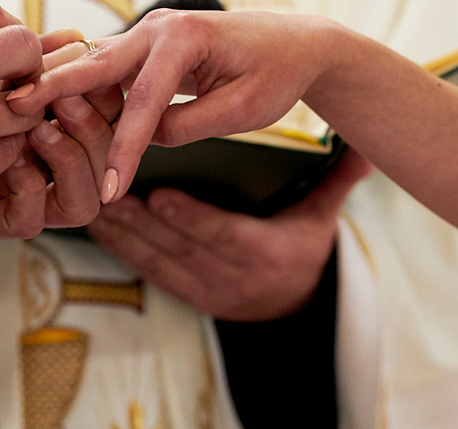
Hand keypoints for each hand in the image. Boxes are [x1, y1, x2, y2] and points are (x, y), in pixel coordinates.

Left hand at [0, 31, 119, 236]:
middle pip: (108, 157)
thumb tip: (74, 37)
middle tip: (63, 95)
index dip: (105, 93)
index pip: (109, 116)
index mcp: (57, 124)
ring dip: (69, 155)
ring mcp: (28, 196)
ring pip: (85, 199)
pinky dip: (27, 186)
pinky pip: (32, 218)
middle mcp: (50, 165)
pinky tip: (8, 158)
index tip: (81, 63)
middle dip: (93, 121)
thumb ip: (28, 63)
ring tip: (37, 127)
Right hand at [10, 9, 345, 201]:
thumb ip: (188, 126)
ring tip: (14, 111)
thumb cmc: (275, 75)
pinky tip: (45, 110)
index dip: (123, 148)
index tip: (108, 189)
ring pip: (92, 63)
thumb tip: (142, 138)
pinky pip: (103, 69)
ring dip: (57, 85)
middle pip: (96, 63)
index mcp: (185, 38)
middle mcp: (157, 28)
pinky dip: (75, 87)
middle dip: (54, 87)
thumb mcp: (241, 111)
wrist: (295, 44)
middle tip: (13, 109)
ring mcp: (146, 33)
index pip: (143, 100)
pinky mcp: (142, 46)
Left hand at [88, 149, 372, 320]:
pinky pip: (148, 274)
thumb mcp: (321, 215)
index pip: (222, 235)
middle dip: (142, 221)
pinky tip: (98, 227)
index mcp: (264, 254)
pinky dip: (121, 251)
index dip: (188, 217)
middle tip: (110, 190)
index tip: (159, 195)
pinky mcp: (185, 295)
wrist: (294, 305)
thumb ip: (336, 182)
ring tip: (94, 205)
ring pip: (157, 262)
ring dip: (123, 235)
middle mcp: (231, 278)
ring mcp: (205, 291)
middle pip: (180, 248)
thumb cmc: (301, 245)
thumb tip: (364, 152)